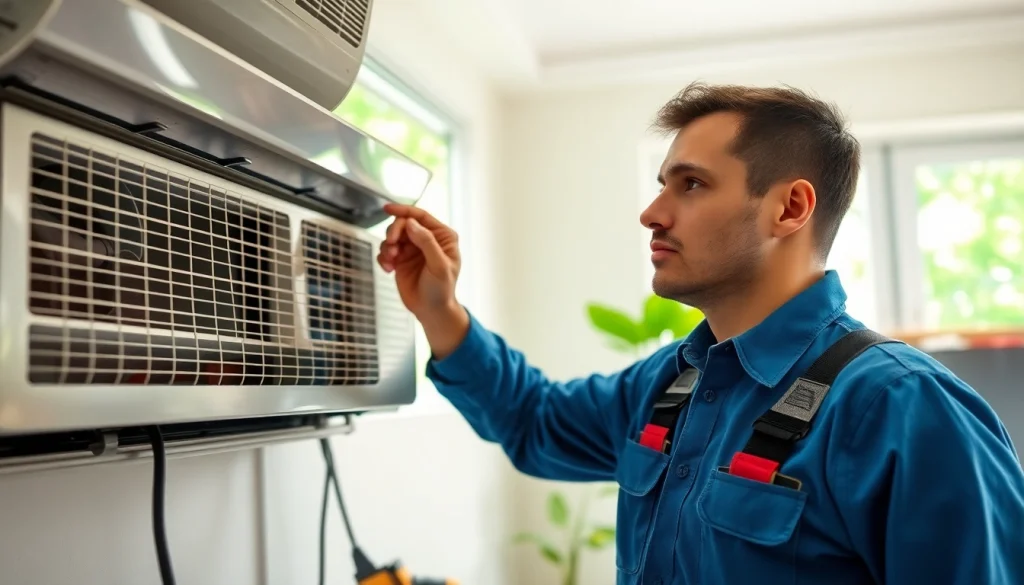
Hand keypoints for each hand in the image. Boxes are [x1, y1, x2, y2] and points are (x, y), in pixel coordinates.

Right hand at [377, 203, 468, 357]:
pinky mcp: (400, 259)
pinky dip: (383, 258)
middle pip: (403, 224)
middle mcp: (427, 239)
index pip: (420, 216)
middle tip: (392, 246)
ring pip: (392, 236)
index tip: (387, 209)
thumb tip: (411, 223)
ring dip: (387, 247)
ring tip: (391, 262)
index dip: (403, 211)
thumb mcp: (439, 266)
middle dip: (394, 233)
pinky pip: (385, 250)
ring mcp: (412, 249)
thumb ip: (427, 242)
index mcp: (442, 236)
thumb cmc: (441, 290)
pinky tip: (388, 269)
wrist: (431, 311)